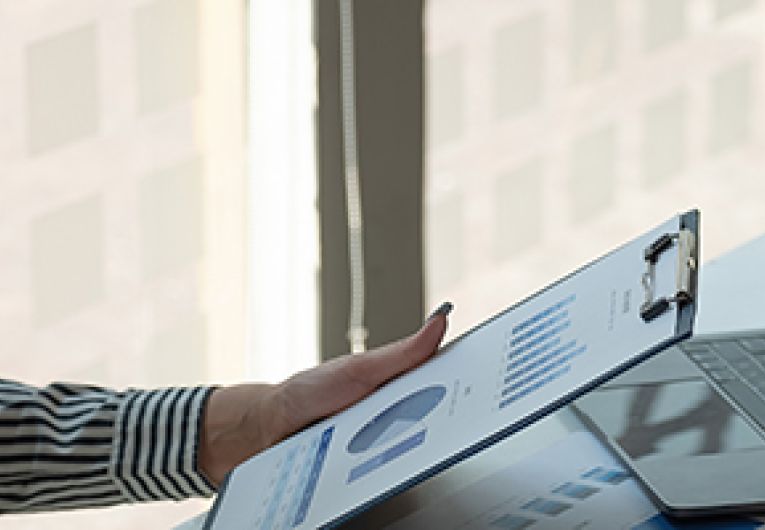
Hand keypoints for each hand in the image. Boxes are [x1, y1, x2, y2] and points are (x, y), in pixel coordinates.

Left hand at [198, 308, 450, 485]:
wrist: (267, 431)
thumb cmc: (310, 393)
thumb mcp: (360, 370)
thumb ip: (402, 353)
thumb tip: (440, 320)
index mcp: (399, 388)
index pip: (445, 390)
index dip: (470, 394)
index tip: (492, 396)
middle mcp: (396, 420)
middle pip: (435, 428)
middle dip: (449, 430)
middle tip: (461, 430)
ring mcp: (382, 449)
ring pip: (414, 457)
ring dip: (419, 456)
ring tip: (421, 452)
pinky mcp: (366, 475)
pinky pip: (387, 478)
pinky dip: (393, 476)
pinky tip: (394, 476)